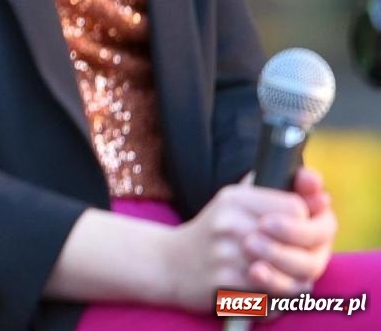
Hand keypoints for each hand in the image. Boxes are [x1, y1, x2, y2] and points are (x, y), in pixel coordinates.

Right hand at [161, 176, 326, 309]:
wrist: (167, 263)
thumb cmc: (210, 233)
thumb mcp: (231, 200)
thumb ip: (268, 188)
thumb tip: (313, 181)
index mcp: (234, 198)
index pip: (295, 208)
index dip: (305, 223)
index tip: (299, 232)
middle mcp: (229, 223)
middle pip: (297, 242)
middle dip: (305, 255)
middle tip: (302, 261)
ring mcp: (226, 254)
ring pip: (289, 274)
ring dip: (295, 281)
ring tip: (291, 279)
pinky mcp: (225, 284)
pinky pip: (272, 296)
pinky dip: (277, 299)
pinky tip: (269, 292)